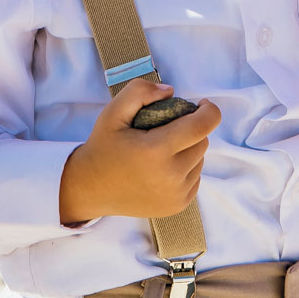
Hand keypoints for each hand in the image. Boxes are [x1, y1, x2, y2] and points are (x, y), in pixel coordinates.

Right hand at [57, 78, 221, 223]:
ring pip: (200, 160)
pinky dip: (186, 168)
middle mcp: (171, 176)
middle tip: (167, 128)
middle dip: (192, 129)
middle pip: (202, 141)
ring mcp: (176, 195)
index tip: (200, 104)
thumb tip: (170, 92)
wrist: (90, 189)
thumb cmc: (103, 147)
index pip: (202, 125)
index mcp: (156, 151)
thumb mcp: (113, 112)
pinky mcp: (178, 206)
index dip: (209, 110)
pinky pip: (195, 177)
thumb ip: (140, 92)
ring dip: (189, 149)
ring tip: (163, 149)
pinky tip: (163, 166)